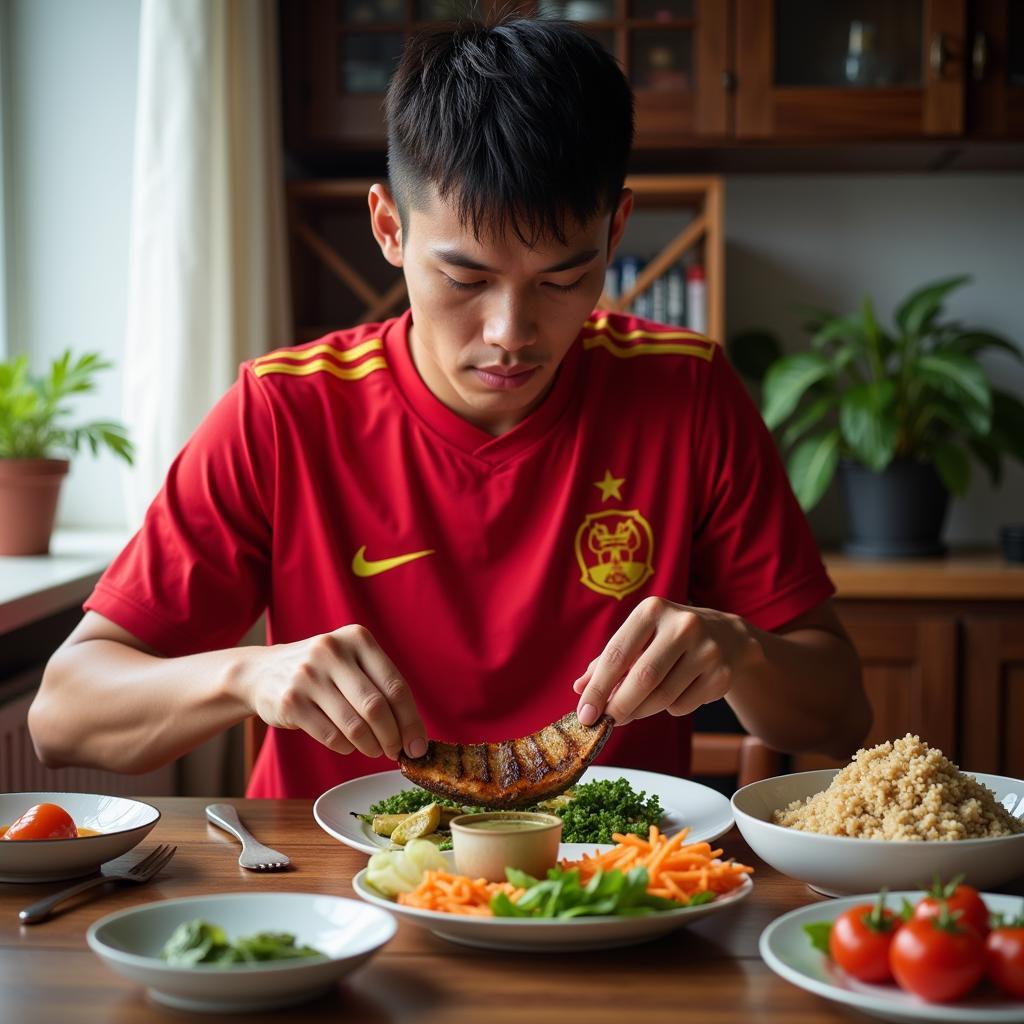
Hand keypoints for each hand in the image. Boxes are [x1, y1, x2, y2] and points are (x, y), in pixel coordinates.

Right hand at [243, 625, 426, 759]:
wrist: (263, 672)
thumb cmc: (322, 672)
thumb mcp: (351, 662)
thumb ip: (381, 689)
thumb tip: (414, 737)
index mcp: (357, 638)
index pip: (396, 686)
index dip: (411, 721)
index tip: (418, 745)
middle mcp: (332, 651)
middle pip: (376, 707)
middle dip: (392, 737)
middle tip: (396, 752)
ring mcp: (308, 676)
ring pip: (354, 726)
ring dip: (371, 746)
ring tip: (374, 750)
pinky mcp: (289, 701)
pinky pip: (331, 736)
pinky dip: (346, 747)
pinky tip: (348, 744)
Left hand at [573, 596, 759, 726]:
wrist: (727, 636)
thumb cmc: (669, 637)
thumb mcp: (639, 636)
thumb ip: (607, 660)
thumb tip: (579, 688)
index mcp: (653, 610)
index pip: (617, 654)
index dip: (598, 688)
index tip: (585, 714)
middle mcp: (683, 625)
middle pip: (642, 678)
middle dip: (618, 706)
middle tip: (604, 724)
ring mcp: (707, 649)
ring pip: (663, 697)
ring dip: (641, 711)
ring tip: (634, 709)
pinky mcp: (721, 674)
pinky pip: (683, 706)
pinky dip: (670, 708)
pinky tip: (674, 692)